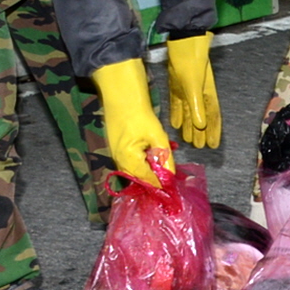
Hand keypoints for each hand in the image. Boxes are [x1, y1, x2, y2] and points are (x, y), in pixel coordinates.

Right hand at [93, 57, 171, 186]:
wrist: (122, 98)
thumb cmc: (140, 114)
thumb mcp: (157, 136)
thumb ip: (164, 157)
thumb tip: (170, 176)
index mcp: (128, 160)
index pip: (147, 180)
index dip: (160, 185)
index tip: (172, 191)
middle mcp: (119, 162)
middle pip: (139, 179)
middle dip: (155, 180)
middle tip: (170, 182)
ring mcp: (116, 156)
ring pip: (135, 171)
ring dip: (150, 172)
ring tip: (164, 172)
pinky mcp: (117, 150)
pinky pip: (132, 163)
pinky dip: (144, 163)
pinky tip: (155, 159)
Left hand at [165, 32, 221, 149]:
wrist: (182, 42)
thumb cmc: (191, 61)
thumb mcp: (193, 84)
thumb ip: (197, 105)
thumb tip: (201, 125)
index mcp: (207, 94)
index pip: (212, 117)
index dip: (213, 131)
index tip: (213, 145)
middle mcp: (199, 94)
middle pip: (201, 117)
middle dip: (201, 132)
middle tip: (199, 147)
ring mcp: (188, 90)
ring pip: (190, 112)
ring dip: (189, 126)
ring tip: (187, 139)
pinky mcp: (177, 86)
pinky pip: (179, 105)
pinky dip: (178, 115)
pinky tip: (175, 124)